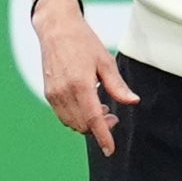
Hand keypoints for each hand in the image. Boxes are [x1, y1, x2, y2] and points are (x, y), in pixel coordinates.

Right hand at [35, 1, 138, 156]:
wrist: (56, 30)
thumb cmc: (84, 42)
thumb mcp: (106, 62)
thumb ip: (118, 86)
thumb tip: (133, 102)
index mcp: (80, 85)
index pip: (93, 119)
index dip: (103, 136)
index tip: (110, 150)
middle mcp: (64, 92)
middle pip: (82, 125)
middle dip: (99, 127)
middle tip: (114, 114)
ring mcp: (53, 94)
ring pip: (71, 122)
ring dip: (87, 123)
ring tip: (102, 107)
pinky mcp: (48, 93)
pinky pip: (63, 115)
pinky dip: (77, 116)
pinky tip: (88, 104)